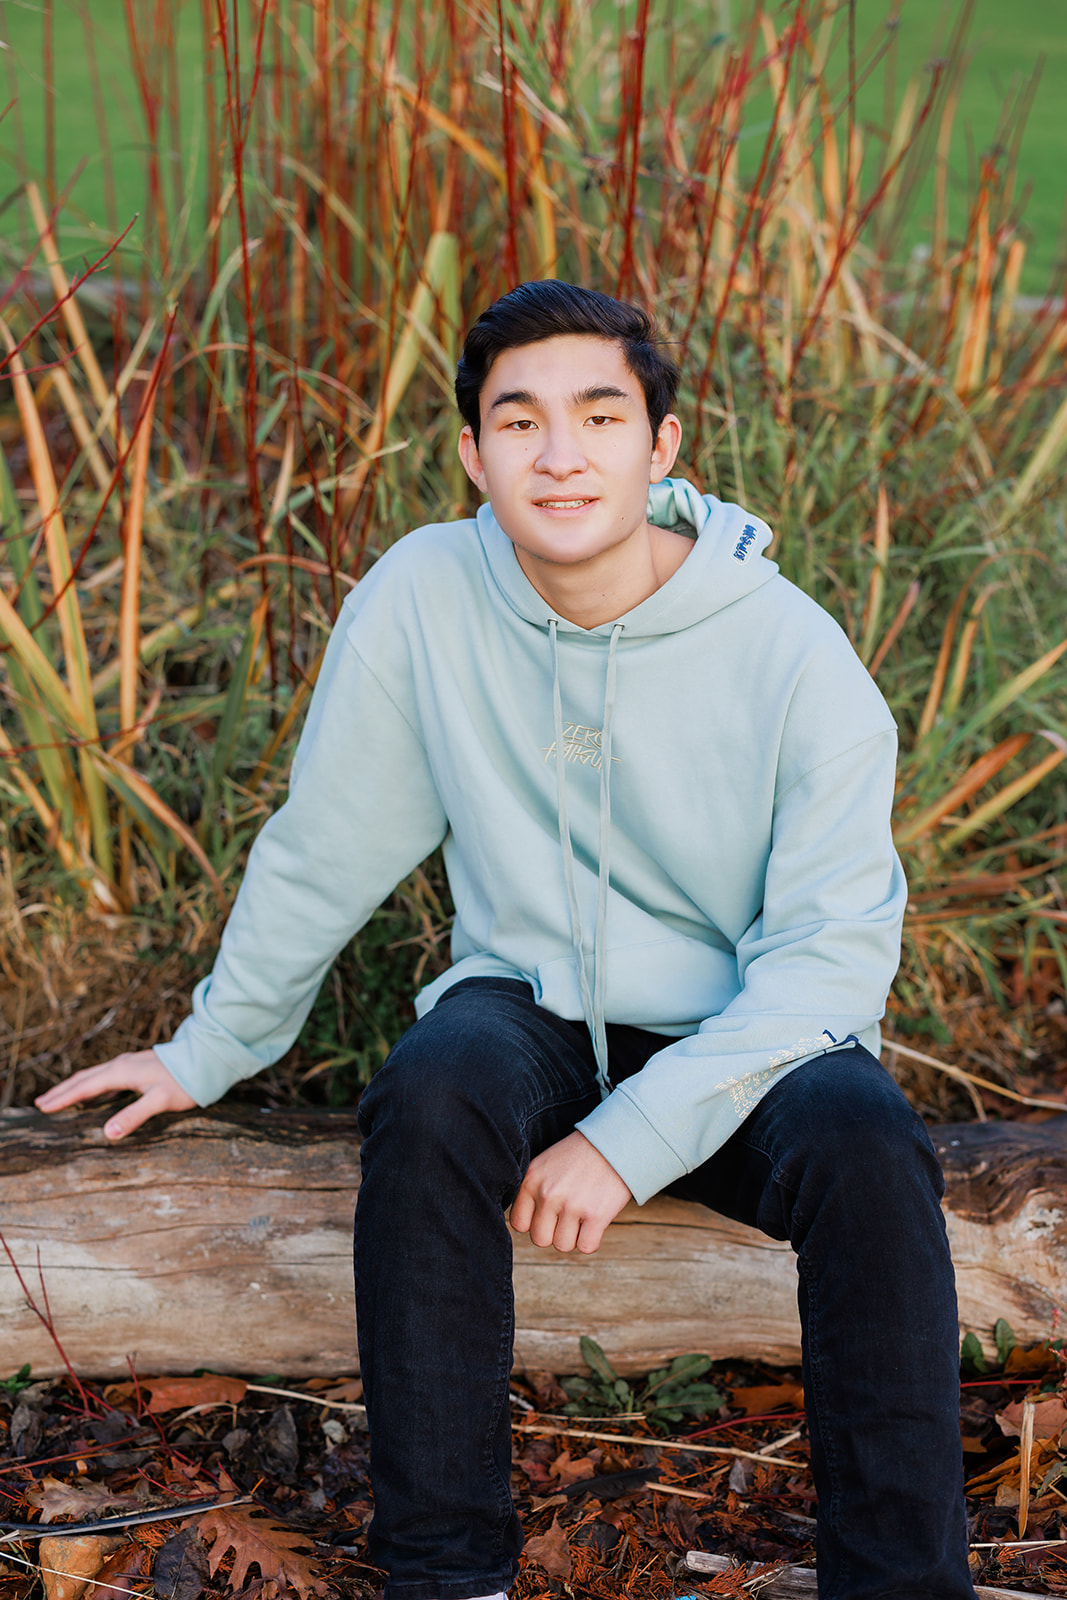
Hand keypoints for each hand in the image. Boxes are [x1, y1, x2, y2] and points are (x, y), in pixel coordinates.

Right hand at [34, 1049, 196, 1139]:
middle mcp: (121, 1065)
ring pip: (94, 1075)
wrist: (205, 1059)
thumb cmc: (184, 1082)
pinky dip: (91, 1083)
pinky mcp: (137, 1066)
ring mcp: (129, 1064)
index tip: (43, 1108)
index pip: (85, 1088)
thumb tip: (107, 1134)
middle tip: (40, 1103)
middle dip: (62, 1091)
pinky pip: (105, 1075)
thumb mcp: (160, 1101)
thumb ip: (134, 1116)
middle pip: (84, 1079)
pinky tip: (94, 1090)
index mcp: (121, 1073)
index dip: (63, 1098)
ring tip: (58, 1096)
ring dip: (74, 1085)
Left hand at [510, 1130, 631, 1254]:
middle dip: (554, 1232)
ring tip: (582, 1215)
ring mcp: (572, 1205)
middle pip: (540, 1239)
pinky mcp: (596, 1215)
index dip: (534, 1223)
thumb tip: (523, 1227)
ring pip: (562, 1246)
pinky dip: (591, 1240)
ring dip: (574, 1236)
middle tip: (567, 1216)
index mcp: (531, 1180)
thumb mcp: (545, 1166)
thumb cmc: (578, 1157)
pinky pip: (586, 1247)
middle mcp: (548, 1193)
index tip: (548, 1214)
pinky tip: (595, 1222)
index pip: (519, 1223)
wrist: (614, 1144)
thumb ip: (531, 1192)